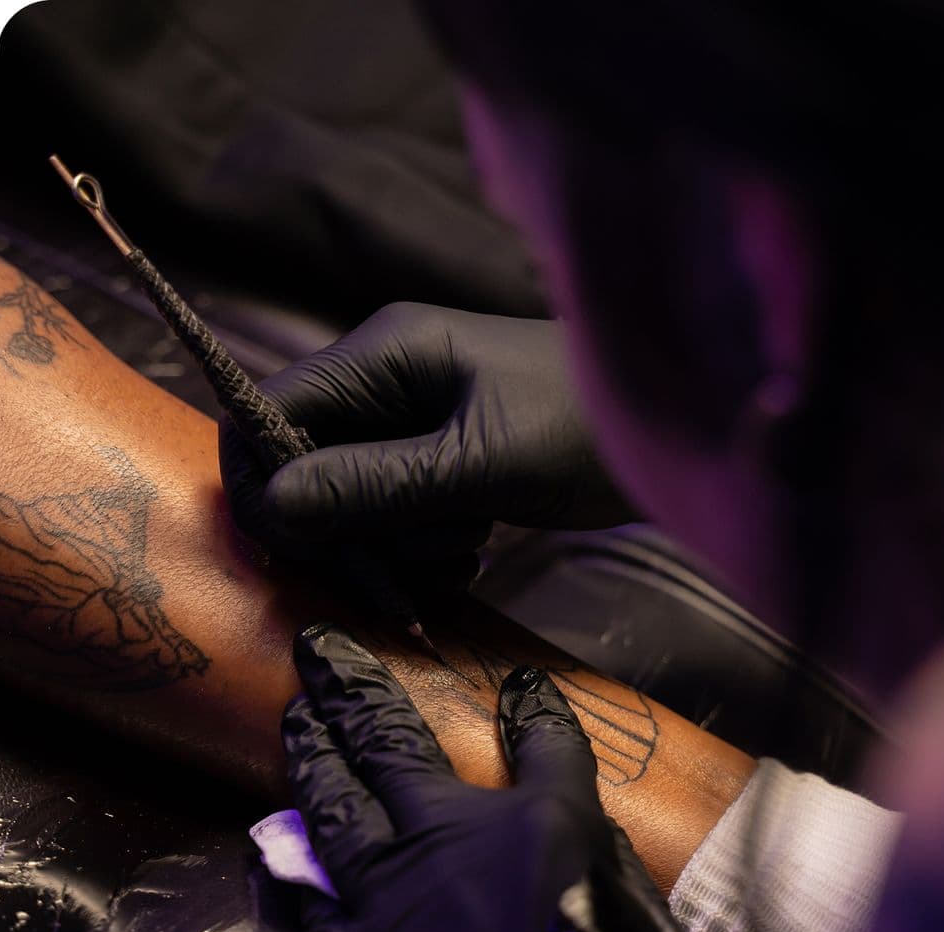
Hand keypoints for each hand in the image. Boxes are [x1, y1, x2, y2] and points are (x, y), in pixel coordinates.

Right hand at [221, 304, 636, 589]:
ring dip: (393, 543)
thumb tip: (271, 506)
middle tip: (393, 564)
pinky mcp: (448, 461)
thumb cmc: (587, 430)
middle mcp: (390, 381)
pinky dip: (425, 544)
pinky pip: (400, 512)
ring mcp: (419, 423)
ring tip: (459, 549)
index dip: (263, 480)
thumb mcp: (476, 464)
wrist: (680, 432)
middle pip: (308, 463)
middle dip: (342, 525)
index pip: (268, 409)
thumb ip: (373, 483)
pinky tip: (473, 550)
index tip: (289, 549)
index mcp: (385, 354)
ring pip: (355, 499)